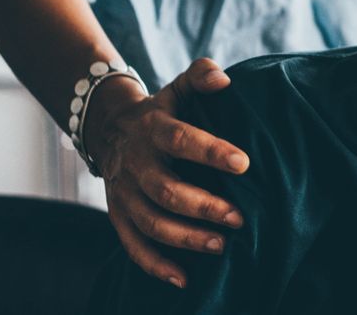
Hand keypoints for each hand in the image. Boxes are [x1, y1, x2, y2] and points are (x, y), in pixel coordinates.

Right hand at [84, 58, 249, 288]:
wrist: (112, 129)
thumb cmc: (163, 111)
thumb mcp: (178, 89)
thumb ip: (200, 76)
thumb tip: (222, 78)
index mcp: (153, 129)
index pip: (180, 139)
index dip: (210, 151)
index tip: (244, 162)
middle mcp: (135, 163)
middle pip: (165, 190)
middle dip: (203, 206)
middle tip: (239, 217)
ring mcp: (124, 193)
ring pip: (150, 222)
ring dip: (186, 238)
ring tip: (222, 246)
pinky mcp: (118, 215)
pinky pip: (132, 246)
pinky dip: (156, 265)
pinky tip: (185, 279)